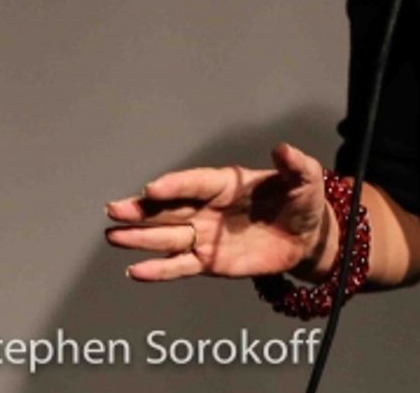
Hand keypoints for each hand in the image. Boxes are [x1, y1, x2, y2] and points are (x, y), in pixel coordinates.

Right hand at [105, 142, 332, 282]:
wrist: (306, 238)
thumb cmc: (302, 202)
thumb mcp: (305, 179)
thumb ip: (295, 165)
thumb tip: (282, 149)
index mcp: (227, 184)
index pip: (195, 183)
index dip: (175, 185)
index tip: (152, 188)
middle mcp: (209, 208)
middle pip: (170, 208)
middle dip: (142, 209)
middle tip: (113, 209)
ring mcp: (205, 235)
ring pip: (167, 236)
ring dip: (140, 237)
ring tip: (113, 236)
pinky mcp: (208, 262)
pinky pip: (179, 266)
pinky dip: (158, 270)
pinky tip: (135, 271)